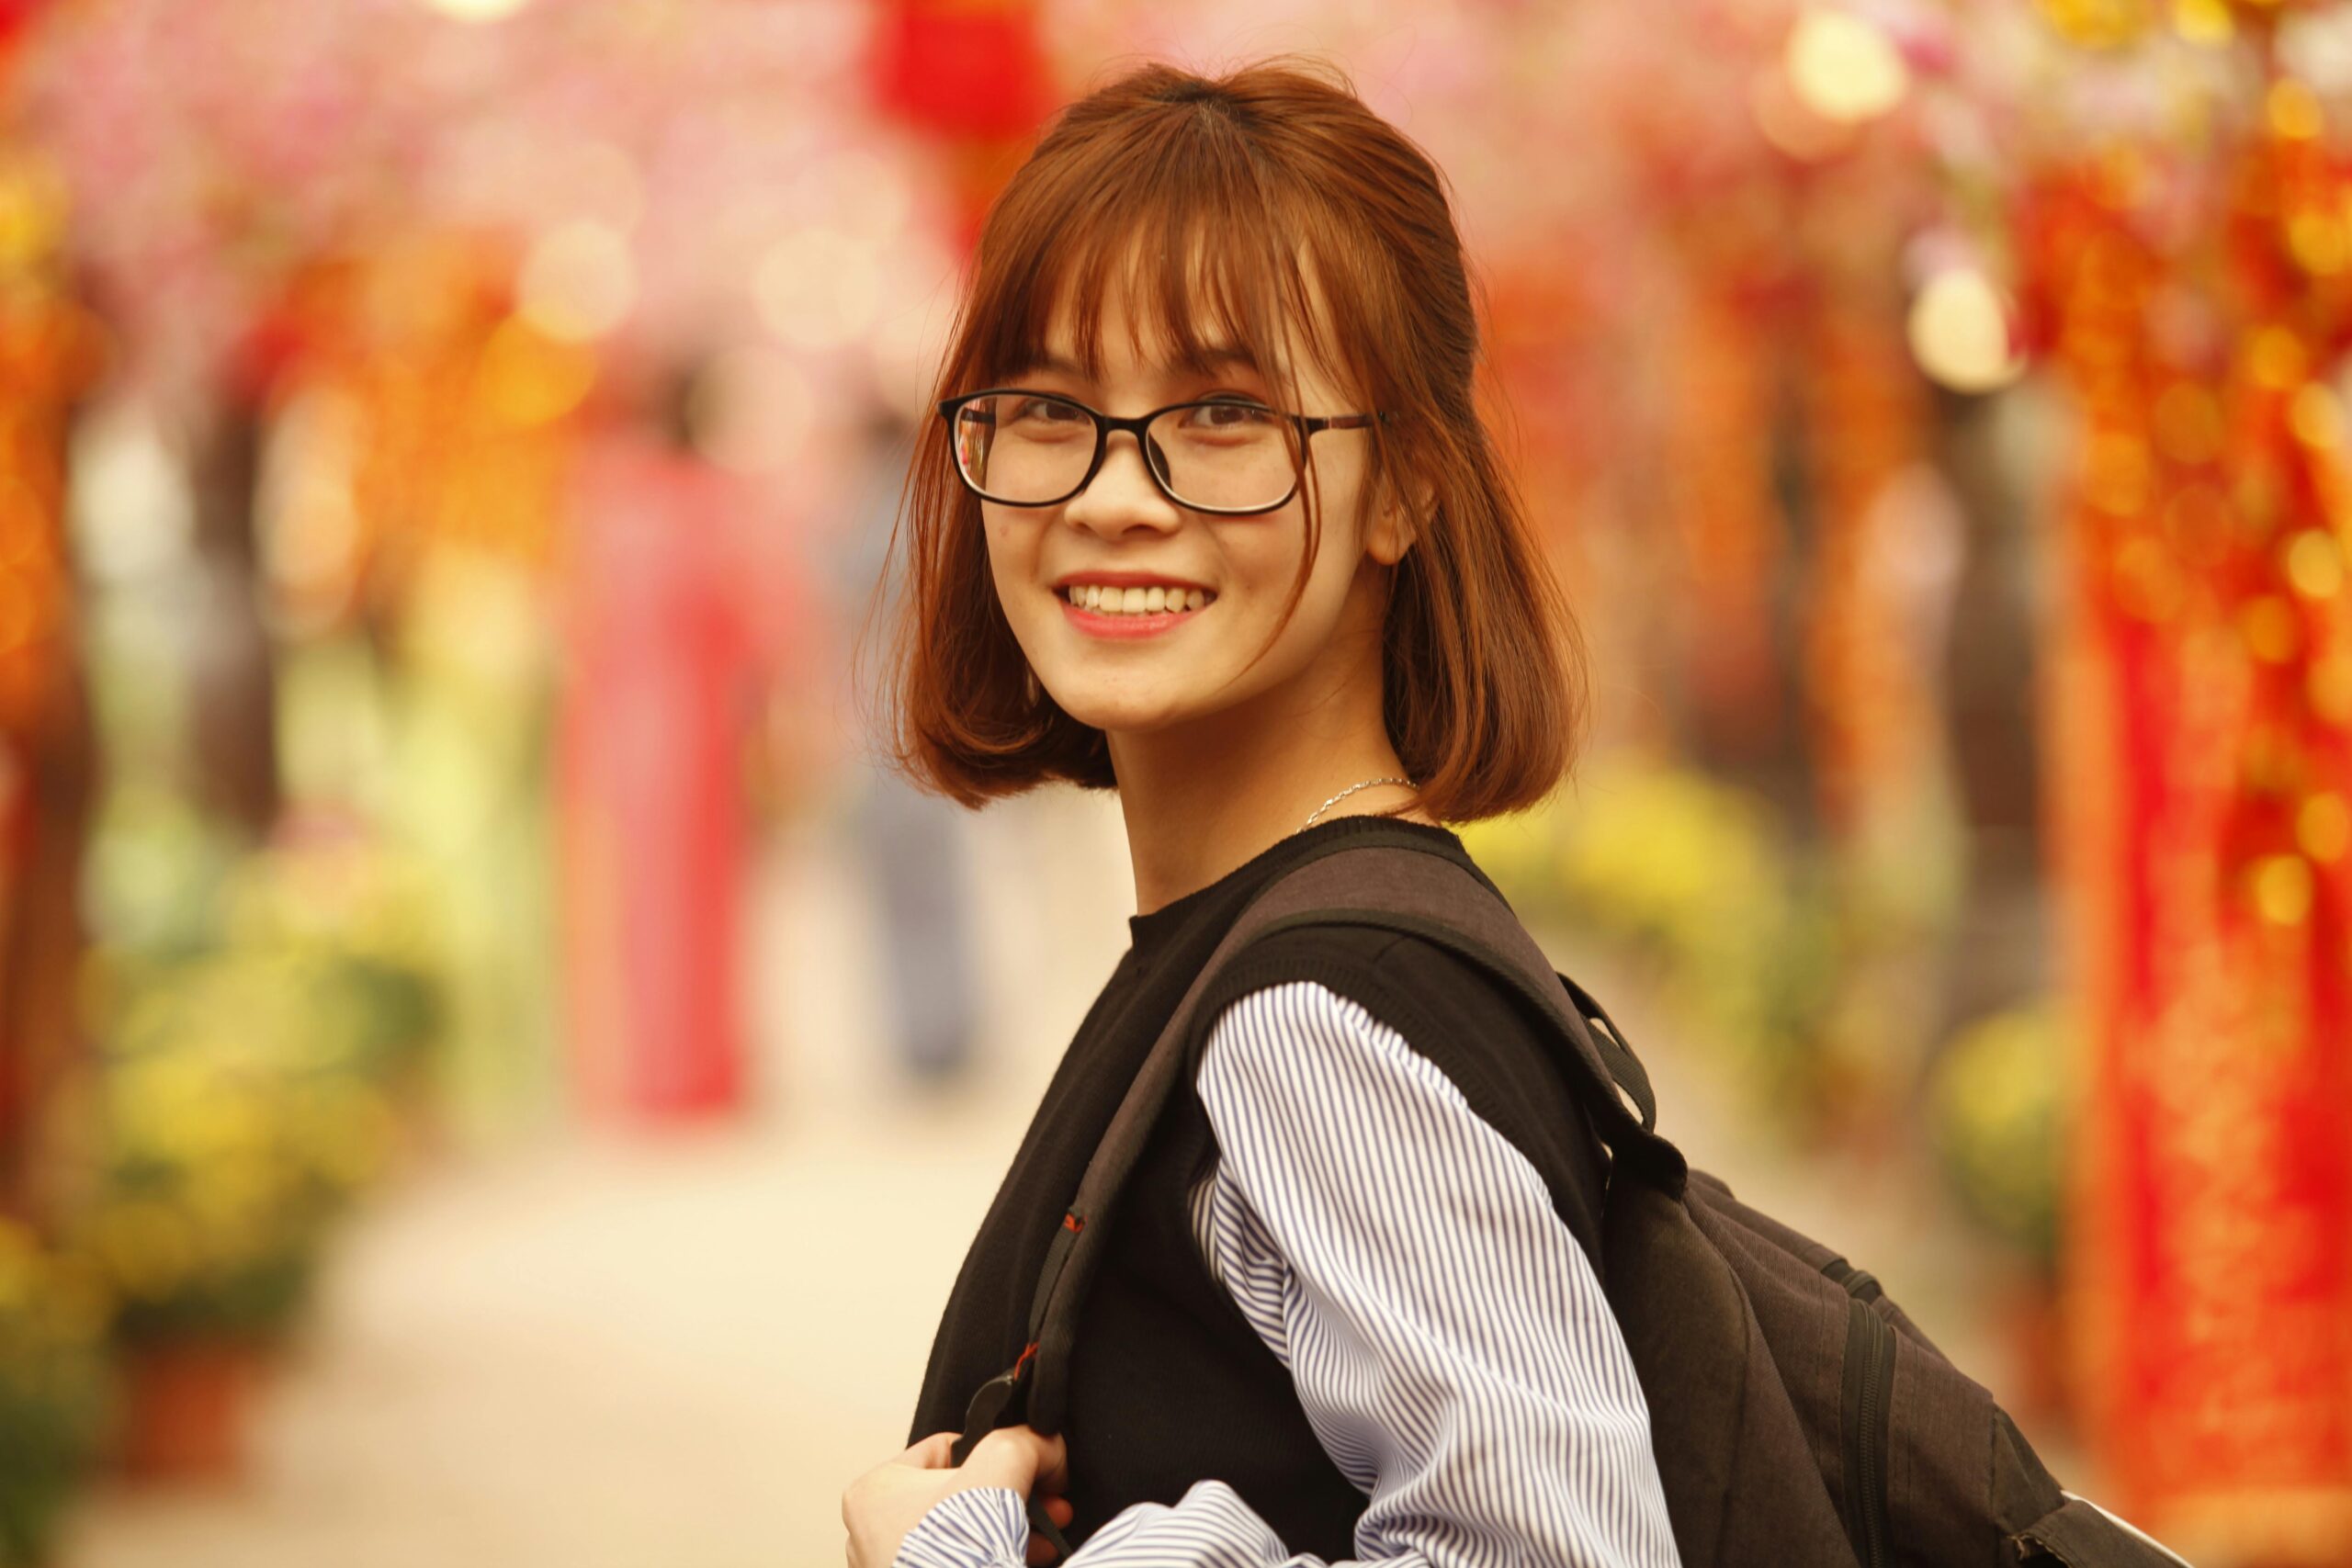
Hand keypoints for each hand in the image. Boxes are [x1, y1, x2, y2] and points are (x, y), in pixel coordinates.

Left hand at [844, 1427, 1074, 1567]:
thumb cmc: (953, 1561)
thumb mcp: (998, 1469)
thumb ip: (1024, 1443)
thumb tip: (1047, 1445)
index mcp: (874, 1491)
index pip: (948, 1447)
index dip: (996, 1457)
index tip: (1029, 1472)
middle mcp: (873, 1532)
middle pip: (963, 1493)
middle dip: (1013, 1500)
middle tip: (1047, 1507)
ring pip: (966, 1535)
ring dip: (1009, 1534)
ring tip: (1042, 1543)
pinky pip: (961, 1566)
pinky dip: (993, 1563)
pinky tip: (1025, 1561)